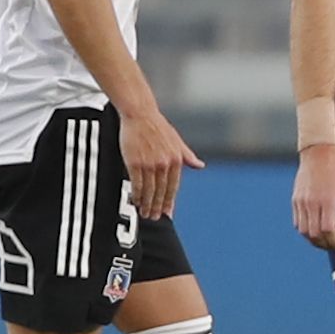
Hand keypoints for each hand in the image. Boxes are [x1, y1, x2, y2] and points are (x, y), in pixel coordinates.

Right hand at [118, 104, 202, 222]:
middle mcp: (165, 164)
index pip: (174, 187)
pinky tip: (136, 201)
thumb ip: (187, 156)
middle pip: (161, 192)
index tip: (168, 214)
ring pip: (149, 190)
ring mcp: (150, 164)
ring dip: (147, 204)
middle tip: (154, 218)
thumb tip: (200, 166)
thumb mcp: (177, 141)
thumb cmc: (158, 127)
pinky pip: (137, 183)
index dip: (170, 202)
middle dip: (158, 207)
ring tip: (145, 213)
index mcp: (176, 160)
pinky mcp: (135, 162)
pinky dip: (136, 194)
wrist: (140, 115)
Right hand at [292, 143, 334, 251]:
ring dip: (314, 240)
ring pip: (303, 231)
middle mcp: (312, 203)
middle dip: (325, 244)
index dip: (334, 241)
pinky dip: (306, 231)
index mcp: (327, 200)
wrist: (317, 155)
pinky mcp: (295, 201)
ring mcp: (301, 202)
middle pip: (314, 234)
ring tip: (326, 241)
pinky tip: (316, 230)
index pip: (327, 229)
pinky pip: (297, 222)